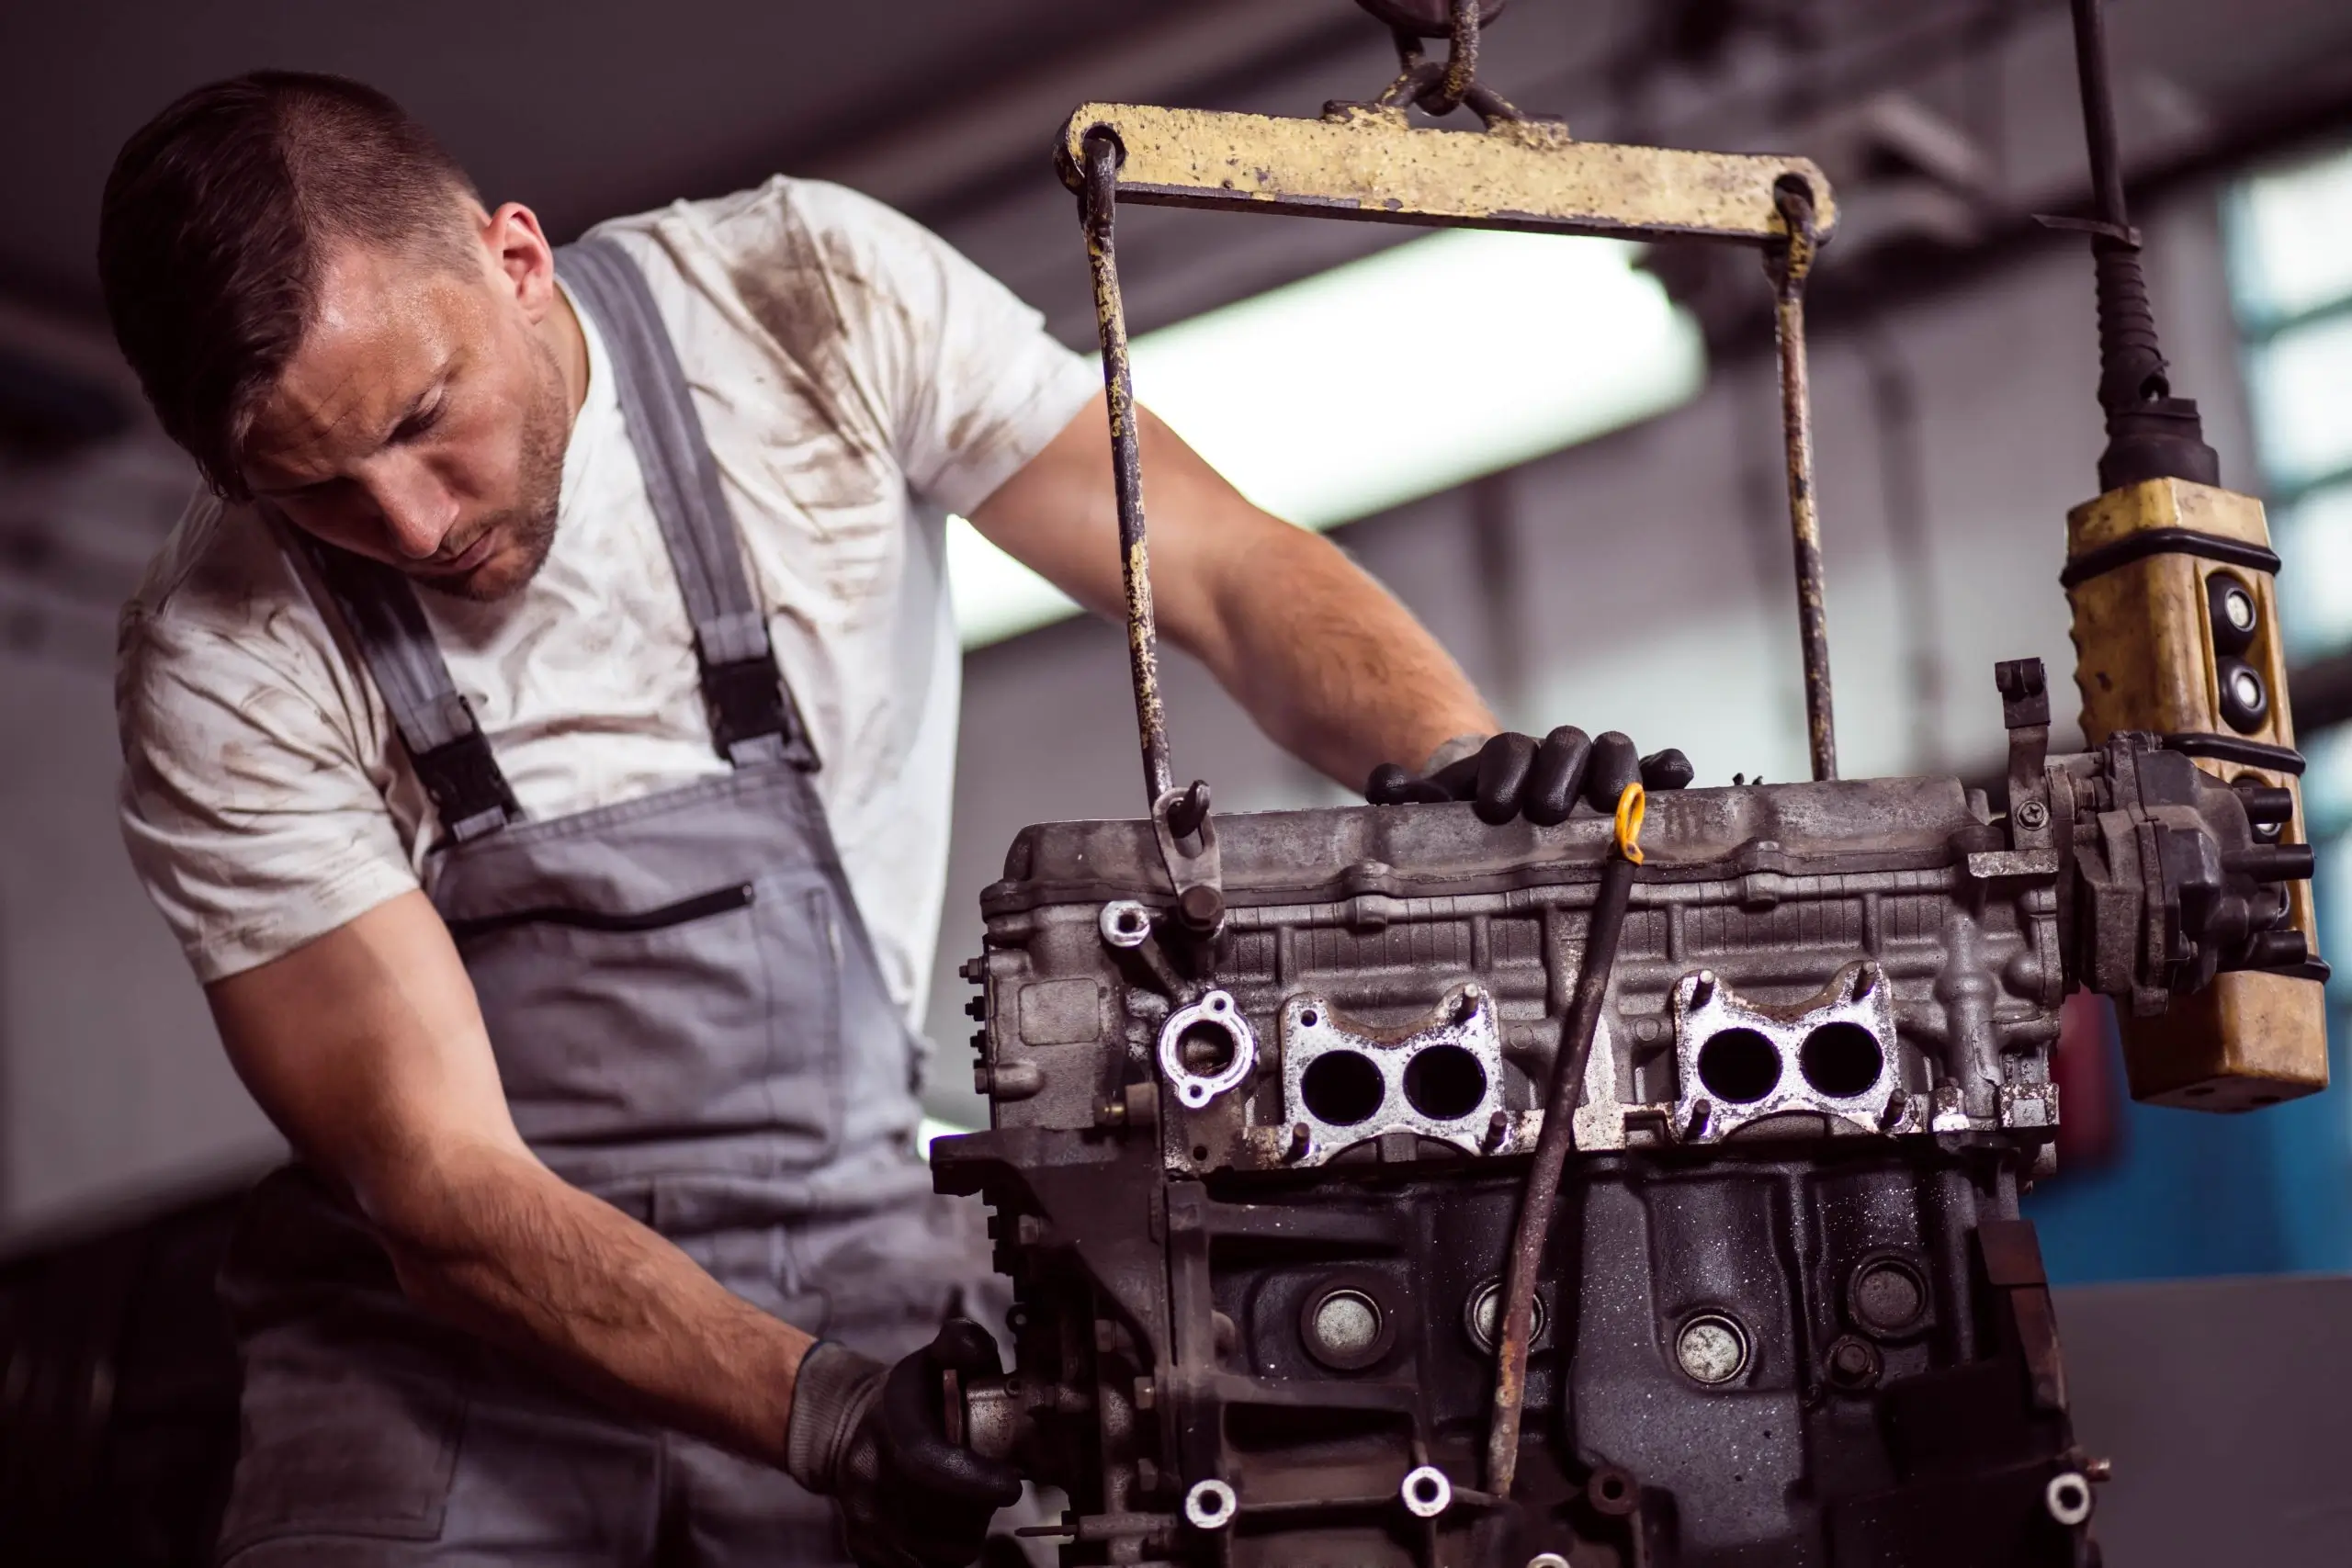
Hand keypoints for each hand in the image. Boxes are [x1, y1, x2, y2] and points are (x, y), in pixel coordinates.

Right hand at [786, 1320, 1022, 1567]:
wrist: (844, 1430)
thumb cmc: (906, 1396)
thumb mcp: (933, 1359)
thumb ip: (960, 1343)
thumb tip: (970, 1345)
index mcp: (888, 1427)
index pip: (929, 1464)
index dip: (976, 1479)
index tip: (1011, 1484)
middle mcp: (867, 1478)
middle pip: (943, 1517)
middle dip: (980, 1504)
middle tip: (990, 1484)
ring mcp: (863, 1520)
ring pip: (939, 1551)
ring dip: (966, 1530)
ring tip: (969, 1501)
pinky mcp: (865, 1551)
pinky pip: (923, 1567)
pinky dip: (944, 1552)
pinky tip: (948, 1522)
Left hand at [1366, 728, 1692, 825]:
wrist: (1514, 811)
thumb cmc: (1476, 812)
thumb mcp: (1440, 805)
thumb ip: (1410, 796)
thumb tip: (1384, 783)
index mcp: (1512, 756)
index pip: (1511, 750)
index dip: (1504, 773)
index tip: (1491, 809)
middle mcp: (1559, 754)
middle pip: (1567, 744)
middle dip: (1558, 775)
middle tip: (1545, 813)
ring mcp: (1600, 767)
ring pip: (1614, 751)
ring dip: (1615, 773)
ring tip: (1611, 803)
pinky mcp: (1637, 787)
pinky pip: (1659, 769)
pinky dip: (1667, 769)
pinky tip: (1675, 779)